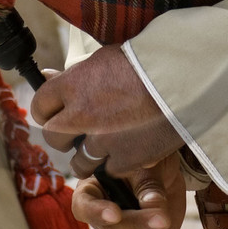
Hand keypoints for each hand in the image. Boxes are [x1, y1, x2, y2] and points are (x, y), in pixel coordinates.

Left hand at [30, 45, 184, 175]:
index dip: (49, 109)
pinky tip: (130, 148)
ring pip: (79, 162)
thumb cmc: (148, 61)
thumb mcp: (105, 58)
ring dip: (89, 155)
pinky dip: (117, 163)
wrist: (188, 78)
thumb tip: (47, 76)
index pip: (39, 105)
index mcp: (72, 84)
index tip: (59, 111)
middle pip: (53, 136)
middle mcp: (80, 114)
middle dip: (65, 134)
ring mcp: (102, 140)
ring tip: (108, 143)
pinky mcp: (125, 160)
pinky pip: (109, 170)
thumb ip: (75, 75)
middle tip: (82, 129)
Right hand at [71, 155, 186, 228]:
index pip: (85, 206)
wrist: (164, 171)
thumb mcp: (147, 164)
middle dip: (137, 227)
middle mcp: (103, 218)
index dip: (97, 213)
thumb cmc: (146, 161)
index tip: (114, 215)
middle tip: (161, 219)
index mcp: (93, 191)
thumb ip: (148, 186)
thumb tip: (154, 207)